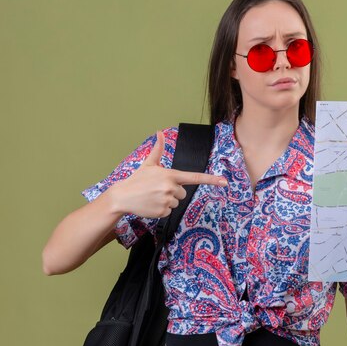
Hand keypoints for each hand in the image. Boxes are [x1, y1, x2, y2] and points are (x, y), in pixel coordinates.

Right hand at [107, 131, 226, 218]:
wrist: (122, 196)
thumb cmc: (137, 179)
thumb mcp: (149, 164)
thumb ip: (158, 149)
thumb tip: (159, 132)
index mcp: (170, 174)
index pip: (195, 177)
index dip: (211, 179)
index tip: (224, 182)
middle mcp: (170, 187)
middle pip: (183, 193)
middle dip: (173, 192)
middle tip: (157, 189)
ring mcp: (166, 200)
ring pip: (176, 203)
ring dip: (166, 201)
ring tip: (152, 197)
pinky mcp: (162, 212)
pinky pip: (168, 212)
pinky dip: (161, 210)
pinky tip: (151, 204)